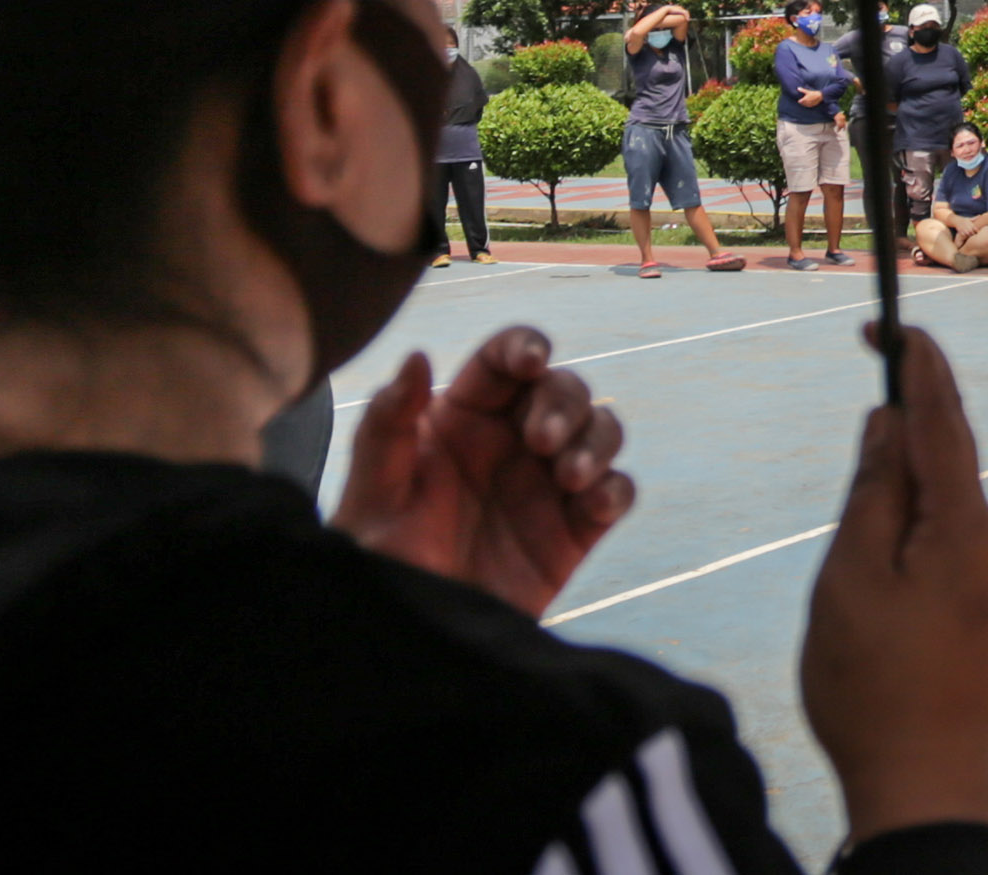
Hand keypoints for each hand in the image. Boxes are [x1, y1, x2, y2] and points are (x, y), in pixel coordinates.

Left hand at [333, 328, 630, 617]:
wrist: (409, 641)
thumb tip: (417, 356)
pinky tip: (595, 504)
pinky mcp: (574, 531)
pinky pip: (616, 493)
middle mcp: (511, 441)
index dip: (524, 346)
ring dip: (596, 440)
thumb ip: (387, 423)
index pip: (503, 359)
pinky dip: (616, 490)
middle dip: (563, 402)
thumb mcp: (372, 493)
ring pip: (600, 430)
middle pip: (562, 388)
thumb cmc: (379, 561)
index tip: (530, 361)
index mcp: (462, 417)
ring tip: (569, 476)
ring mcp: (547, 484)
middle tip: (540, 442)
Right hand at [803, 328, 987, 845]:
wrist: (935, 799)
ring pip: (958, 541)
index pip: (942, 424)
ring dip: (917, 559)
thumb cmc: (873, 691)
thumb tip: (889, 424)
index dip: (918, 370)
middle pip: (944, 490)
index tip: (899, 328)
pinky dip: (943, 594)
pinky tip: (917, 654)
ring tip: (882, 636)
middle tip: (851, 577)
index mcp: (968, 530)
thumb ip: (872, 492)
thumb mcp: (848, 581)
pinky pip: (979, 583)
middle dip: (896, 504)